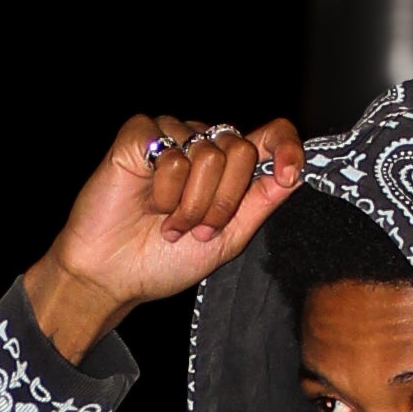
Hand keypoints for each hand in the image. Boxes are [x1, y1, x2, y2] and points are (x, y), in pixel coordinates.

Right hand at [25, 112, 304, 364]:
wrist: (113, 276)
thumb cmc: (165, 261)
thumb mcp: (230, 237)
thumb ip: (262, 201)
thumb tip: (299, 171)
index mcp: (228, 168)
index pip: (270, 135)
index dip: (287, 147)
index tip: (289, 173)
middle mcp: (201, 145)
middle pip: (241, 150)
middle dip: (223, 201)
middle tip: (197, 228)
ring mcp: (169, 137)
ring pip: (207, 153)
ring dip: (190, 203)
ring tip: (169, 223)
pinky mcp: (138, 135)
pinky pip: (170, 151)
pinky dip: (163, 187)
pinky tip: (148, 203)